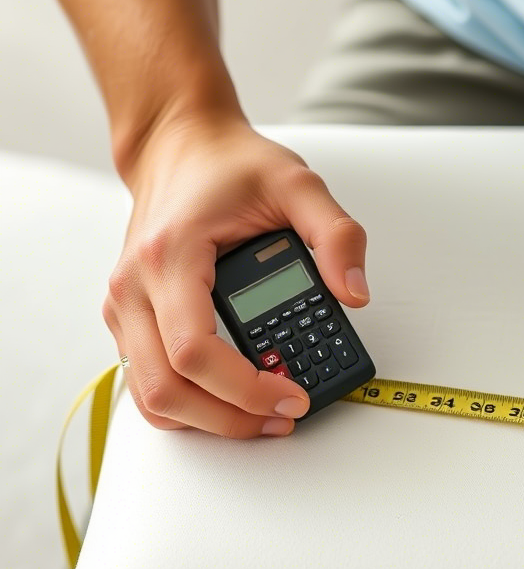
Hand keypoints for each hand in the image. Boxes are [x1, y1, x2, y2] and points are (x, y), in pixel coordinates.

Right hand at [103, 108, 369, 437]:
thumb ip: (337, 235)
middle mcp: (134, 287)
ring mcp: (124, 307)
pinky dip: (189, 405)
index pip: (195, 351)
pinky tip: (231, 402)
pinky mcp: (128, 320)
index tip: (293, 398)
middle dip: (230, 419)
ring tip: (263, 418)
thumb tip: (355, 294)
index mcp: (170, 256)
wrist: (179, 147)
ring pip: (151, 397)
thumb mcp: (298, 184)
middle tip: (284, 418)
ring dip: (208, 421)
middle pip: (167, 389)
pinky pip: (148, 383)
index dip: (245, 390)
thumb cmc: (229, 165)